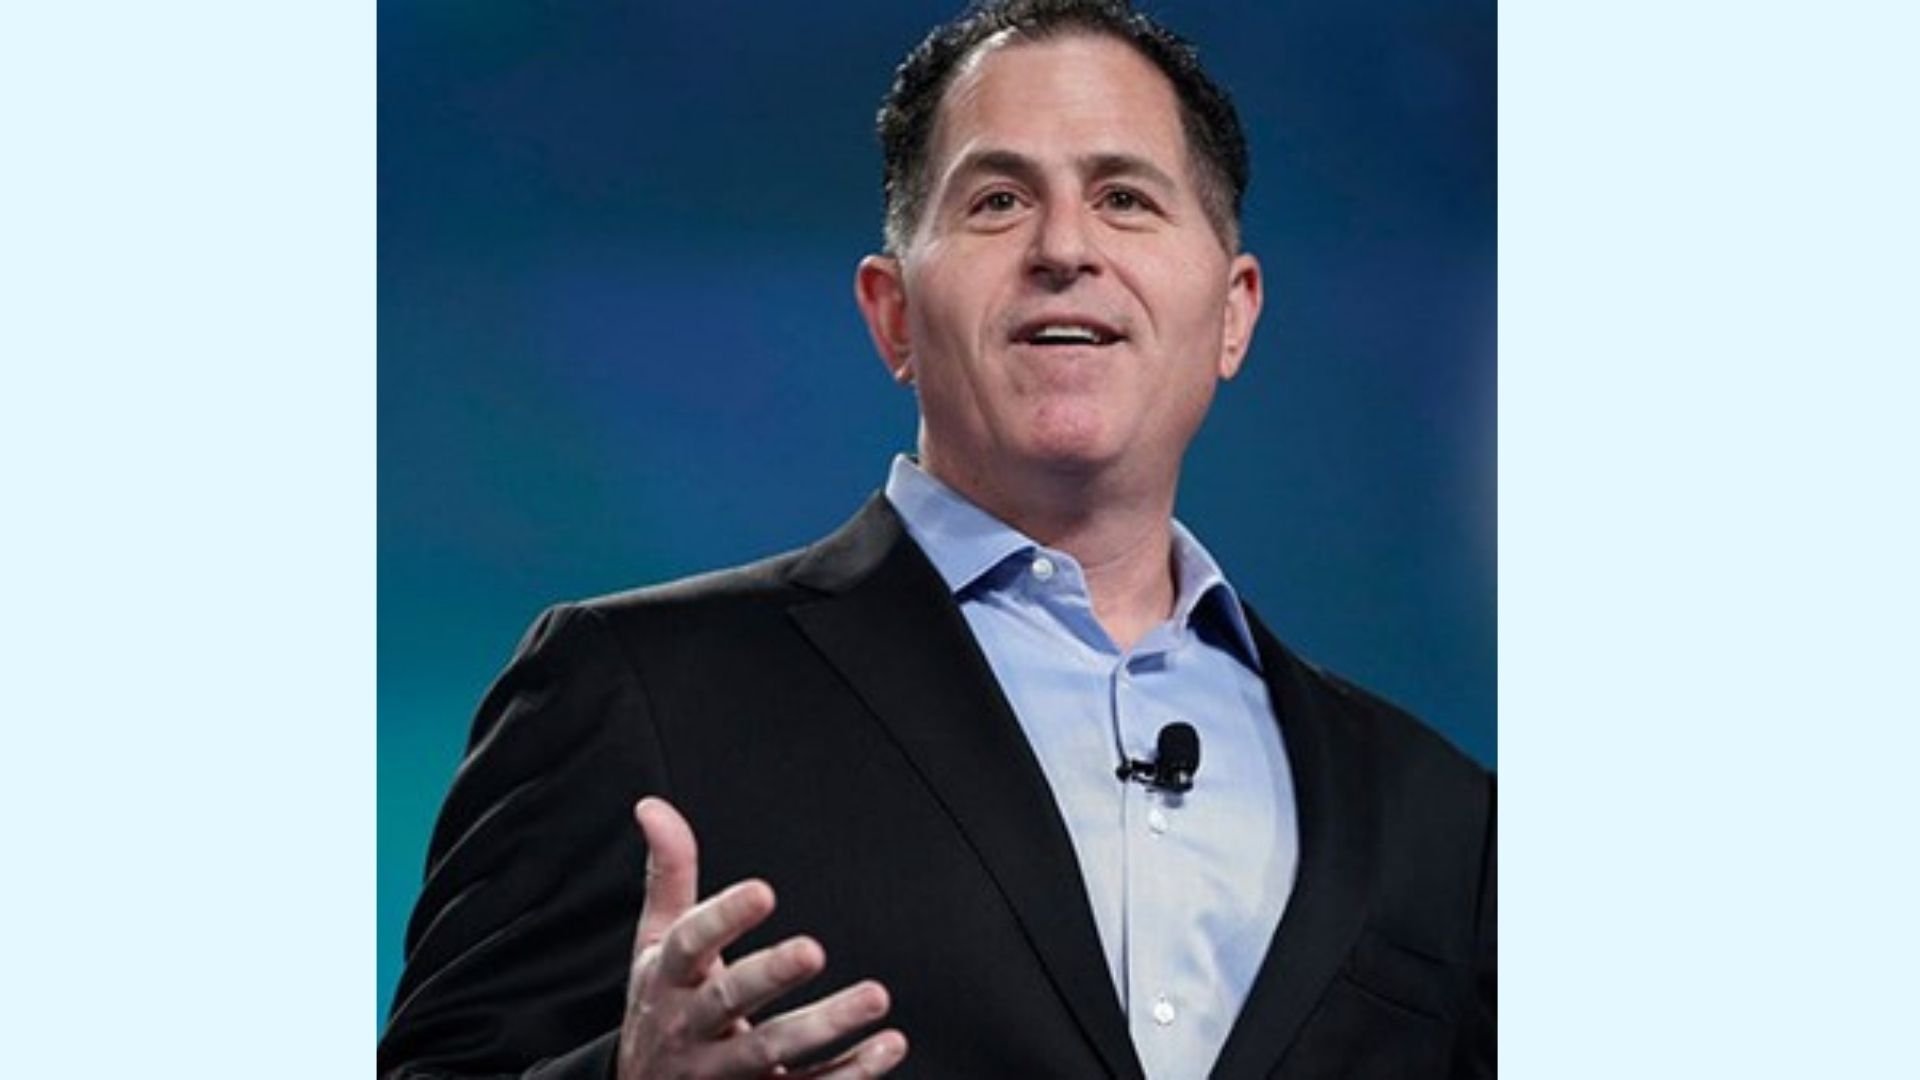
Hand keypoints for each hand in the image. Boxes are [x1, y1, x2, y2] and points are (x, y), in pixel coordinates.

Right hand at [617, 798, 907, 1079]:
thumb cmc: (662, 1003)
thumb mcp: (655, 943)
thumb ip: (668, 875)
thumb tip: (653, 806)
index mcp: (667, 979)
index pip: (688, 944)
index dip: (722, 918)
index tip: (763, 890)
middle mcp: (690, 1028)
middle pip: (728, 1001)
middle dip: (769, 976)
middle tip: (814, 949)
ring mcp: (724, 1073)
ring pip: (772, 1052)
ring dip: (825, 1026)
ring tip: (877, 996)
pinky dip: (850, 1074)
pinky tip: (888, 1045)